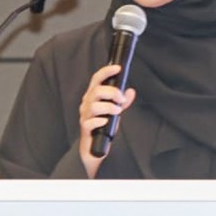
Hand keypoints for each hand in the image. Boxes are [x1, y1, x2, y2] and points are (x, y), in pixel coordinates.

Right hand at [78, 63, 135, 177]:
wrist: (94, 147)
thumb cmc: (103, 126)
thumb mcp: (115, 111)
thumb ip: (123, 101)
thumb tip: (131, 91)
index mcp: (93, 96)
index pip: (96, 79)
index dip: (106, 72)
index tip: (118, 68)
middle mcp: (87, 103)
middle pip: (96, 91)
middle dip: (112, 92)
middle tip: (121, 99)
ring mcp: (85, 115)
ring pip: (94, 106)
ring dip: (109, 107)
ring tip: (117, 112)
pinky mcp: (85, 128)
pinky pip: (91, 122)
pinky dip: (101, 122)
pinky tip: (106, 123)